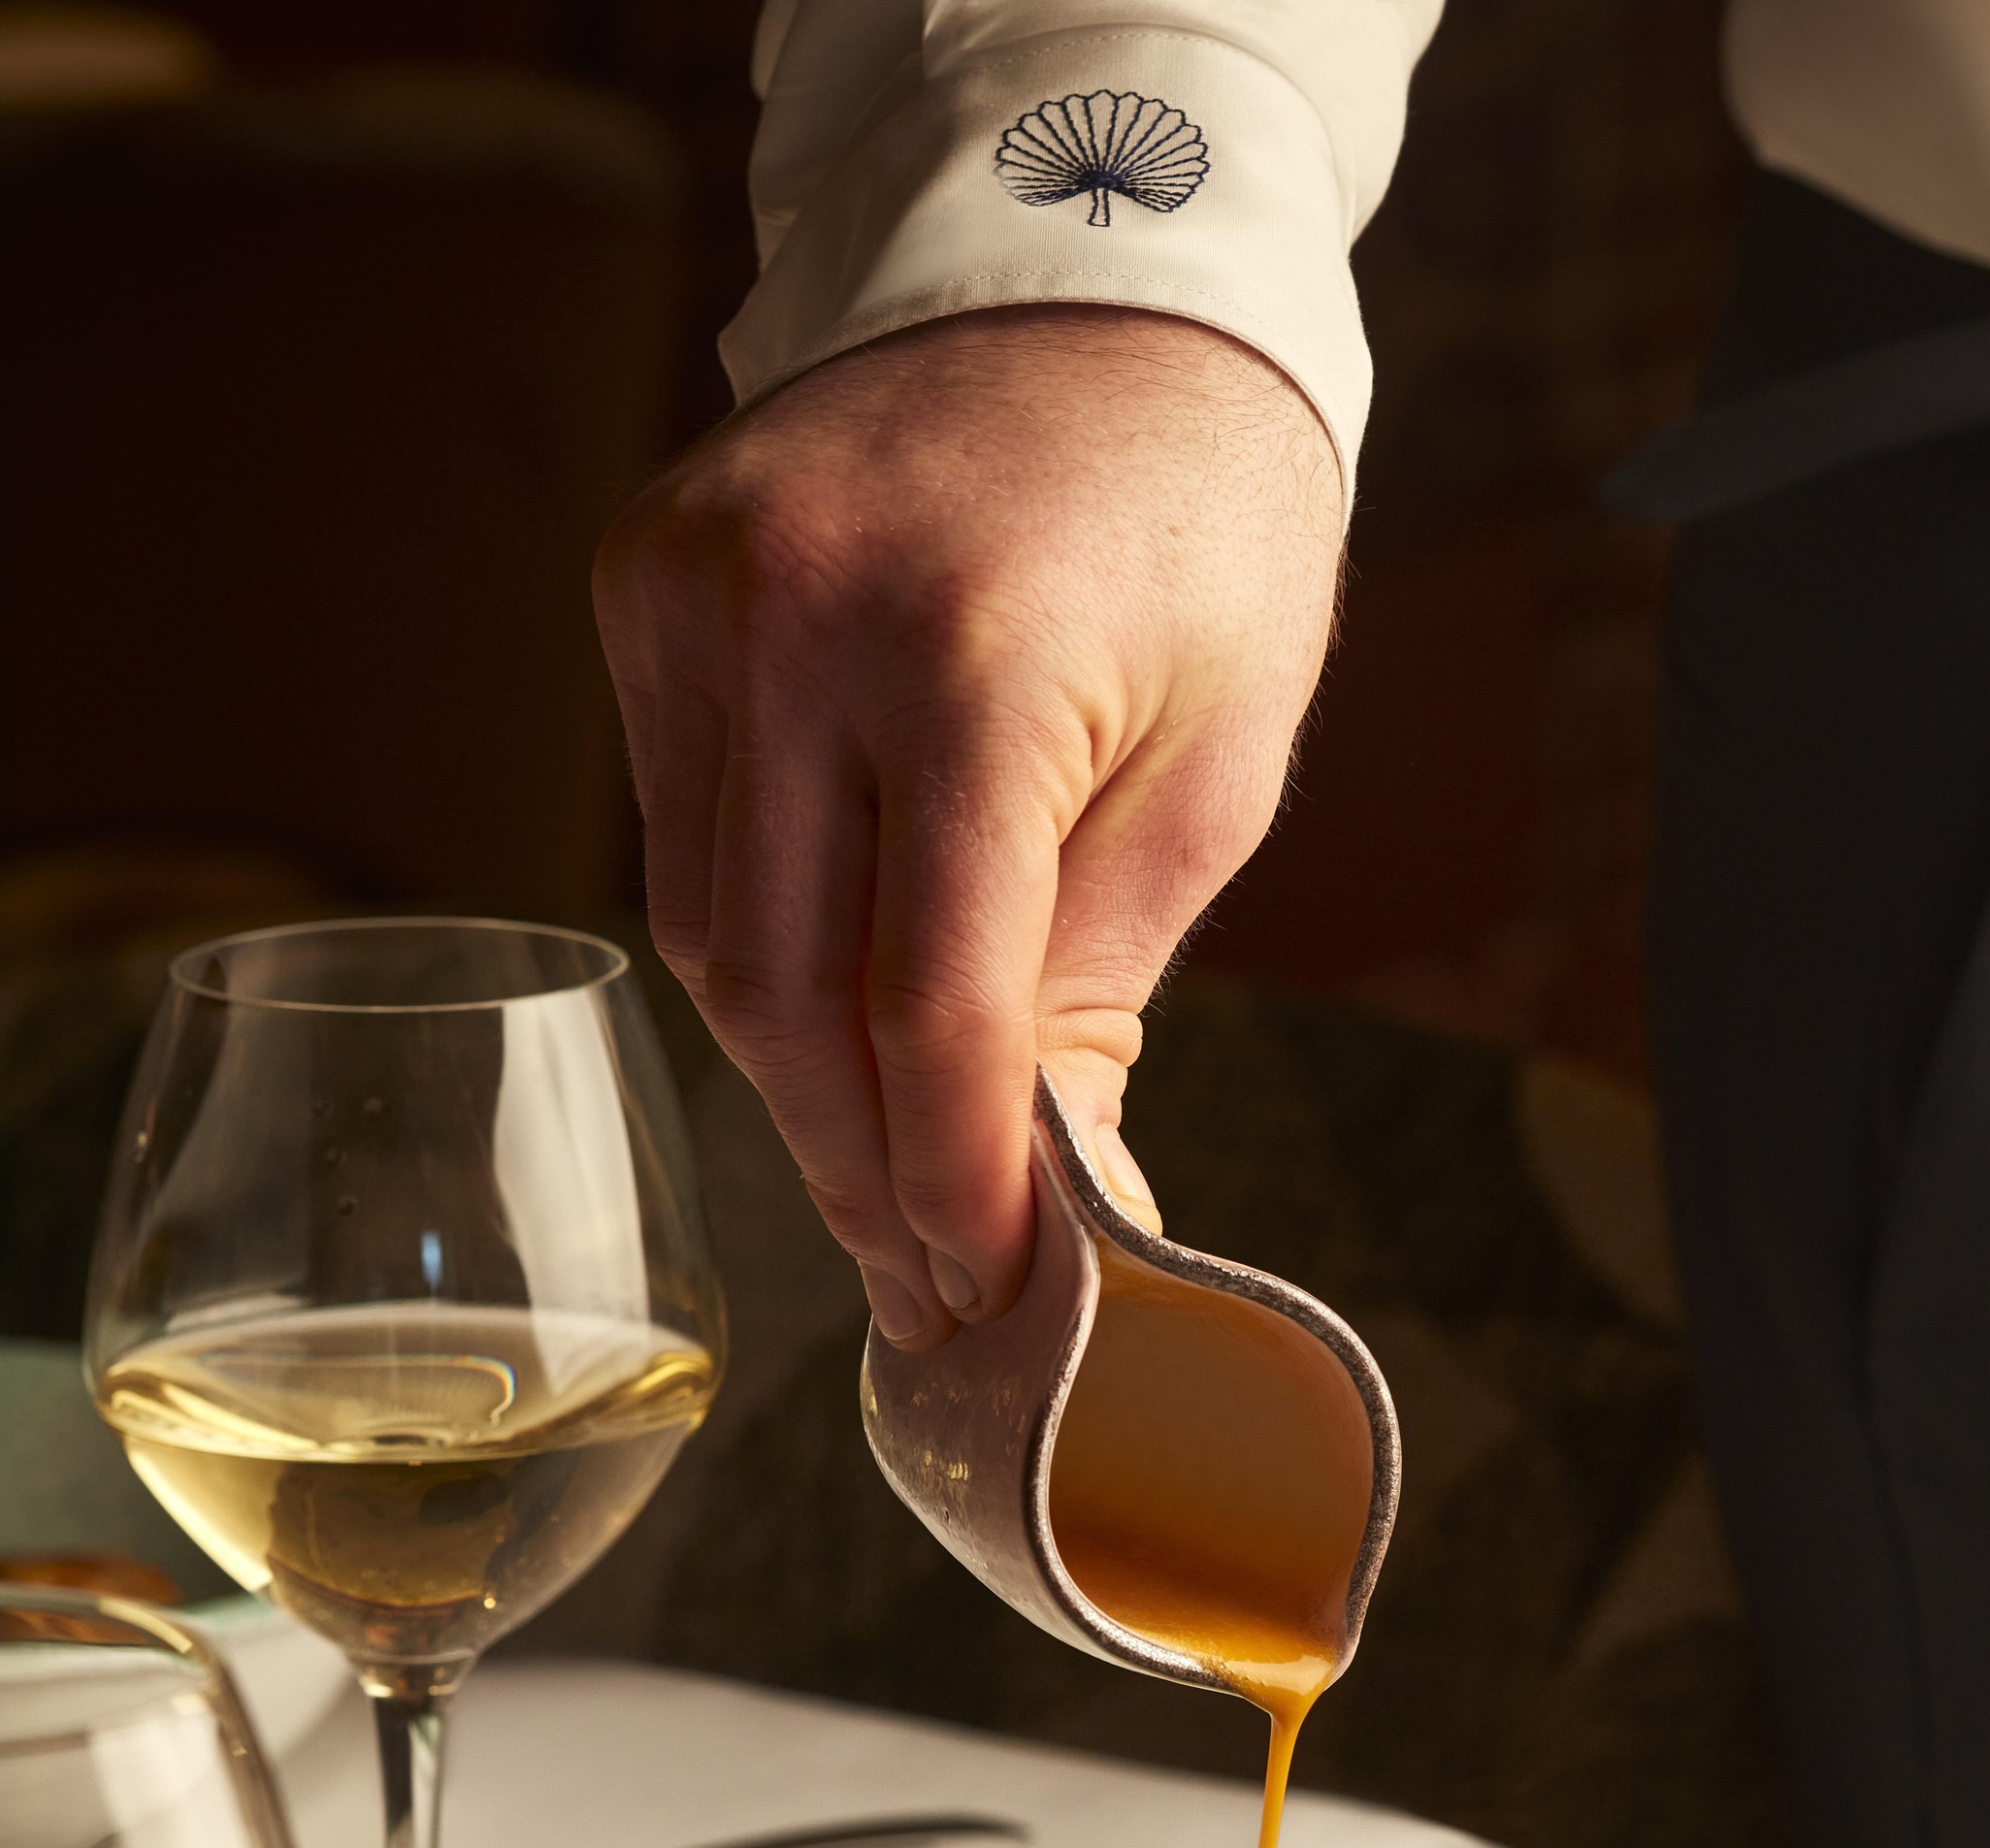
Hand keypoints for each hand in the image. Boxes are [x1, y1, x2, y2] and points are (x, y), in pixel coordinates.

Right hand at [594, 307, 1342, 1347]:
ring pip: (711, 937)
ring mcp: (694, 597)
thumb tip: (1042, 1196)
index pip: (933, 1003)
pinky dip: (758, 949)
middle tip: (927, 1283)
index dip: (954, 1179)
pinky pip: (680, 838)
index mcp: (974, 661)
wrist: (1095, 277)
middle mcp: (796, 622)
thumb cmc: (1196, 525)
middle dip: (863, 1169)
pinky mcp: (641, 587)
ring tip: (890, 1170)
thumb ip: (1102, 980)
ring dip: (801, 1081)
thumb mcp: (1214, 765)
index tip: (984, 1294)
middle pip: (789, 999)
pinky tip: (832, 1012)